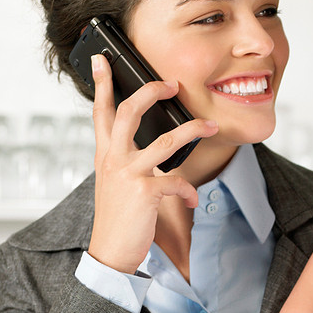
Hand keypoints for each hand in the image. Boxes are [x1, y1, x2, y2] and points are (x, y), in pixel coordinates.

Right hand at [87, 53, 218, 273]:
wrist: (110, 252)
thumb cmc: (118, 218)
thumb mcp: (115, 183)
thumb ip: (126, 161)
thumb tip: (152, 149)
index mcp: (105, 155)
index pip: (101, 112)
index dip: (102, 84)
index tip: (101, 59)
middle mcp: (113, 159)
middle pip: (130, 111)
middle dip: (152, 91)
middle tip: (172, 83)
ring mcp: (128, 174)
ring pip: (165, 141)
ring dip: (193, 131)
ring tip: (211, 127)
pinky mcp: (144, 193)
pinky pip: (176, 181)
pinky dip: (188, 191)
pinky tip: (191, 201)